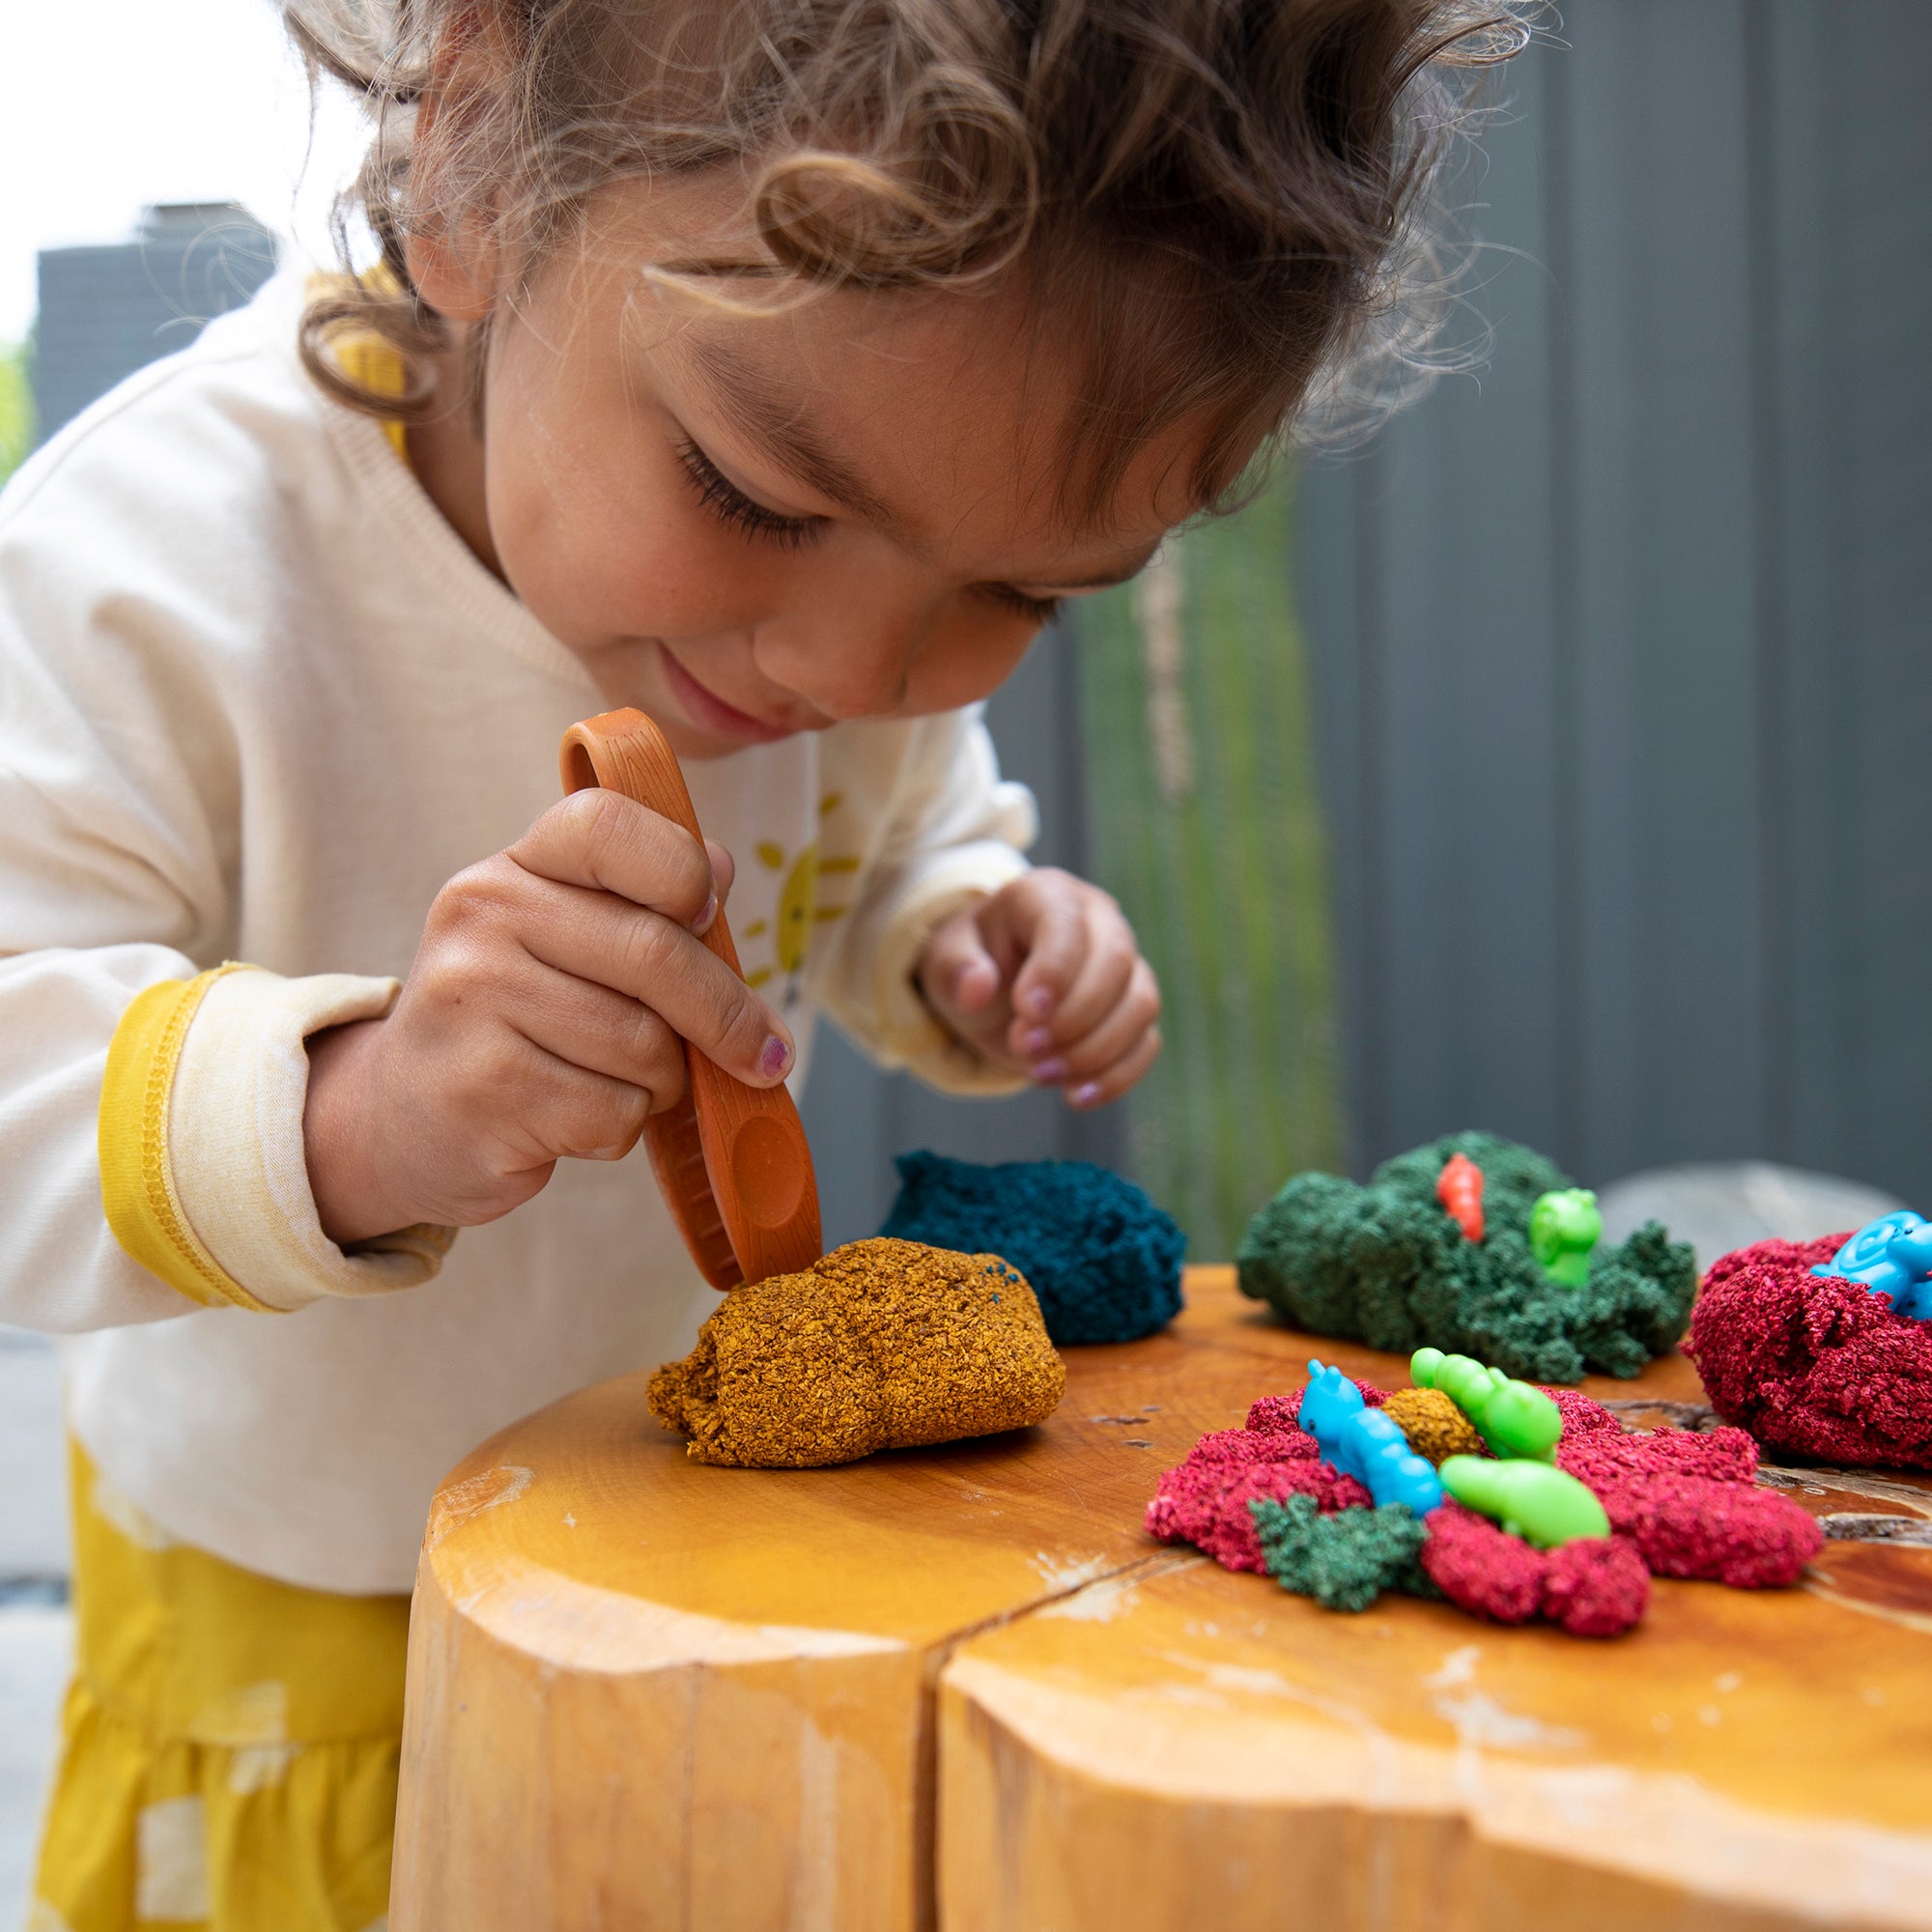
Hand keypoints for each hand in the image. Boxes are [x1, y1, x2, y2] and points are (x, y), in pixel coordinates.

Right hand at [303, 790, 794, 1242]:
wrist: (402, 1119)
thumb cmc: (518, 1022)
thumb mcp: (564, 941)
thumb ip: (644, 904)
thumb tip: (724, 865)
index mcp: (513, 867)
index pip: (608, 826)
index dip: (682, 870)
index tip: (712, 916)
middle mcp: (482, 918)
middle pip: (655, 952)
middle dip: (726, 1014)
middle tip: (763, 1054)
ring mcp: (474, 1002)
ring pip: (642, 1044)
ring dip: (665, 1080)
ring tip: (628, 1083)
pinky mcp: (483, 1090)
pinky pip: (613, 1112)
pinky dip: (624, 1127)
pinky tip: (580, 1119)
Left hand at [916, 869, 1160, 1106]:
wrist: (995, 988)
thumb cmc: (972, 963)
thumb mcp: (946, 960)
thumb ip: (955, 968)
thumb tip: (975, 989)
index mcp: (1047, 895)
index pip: (1066, 924)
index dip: (1054, 971)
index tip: (1027, 1014)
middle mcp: (1099, 921)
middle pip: (1116, 961)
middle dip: (1074, 1016)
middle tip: (1024, 1048)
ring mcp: (1125, 966)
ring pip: (1140, 1003)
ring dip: (1094, 1050)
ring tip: (1041, 1074)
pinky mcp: (1133, 1010)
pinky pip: (1145, 1042)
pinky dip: (1116, 1076)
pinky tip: (1076, 1096)